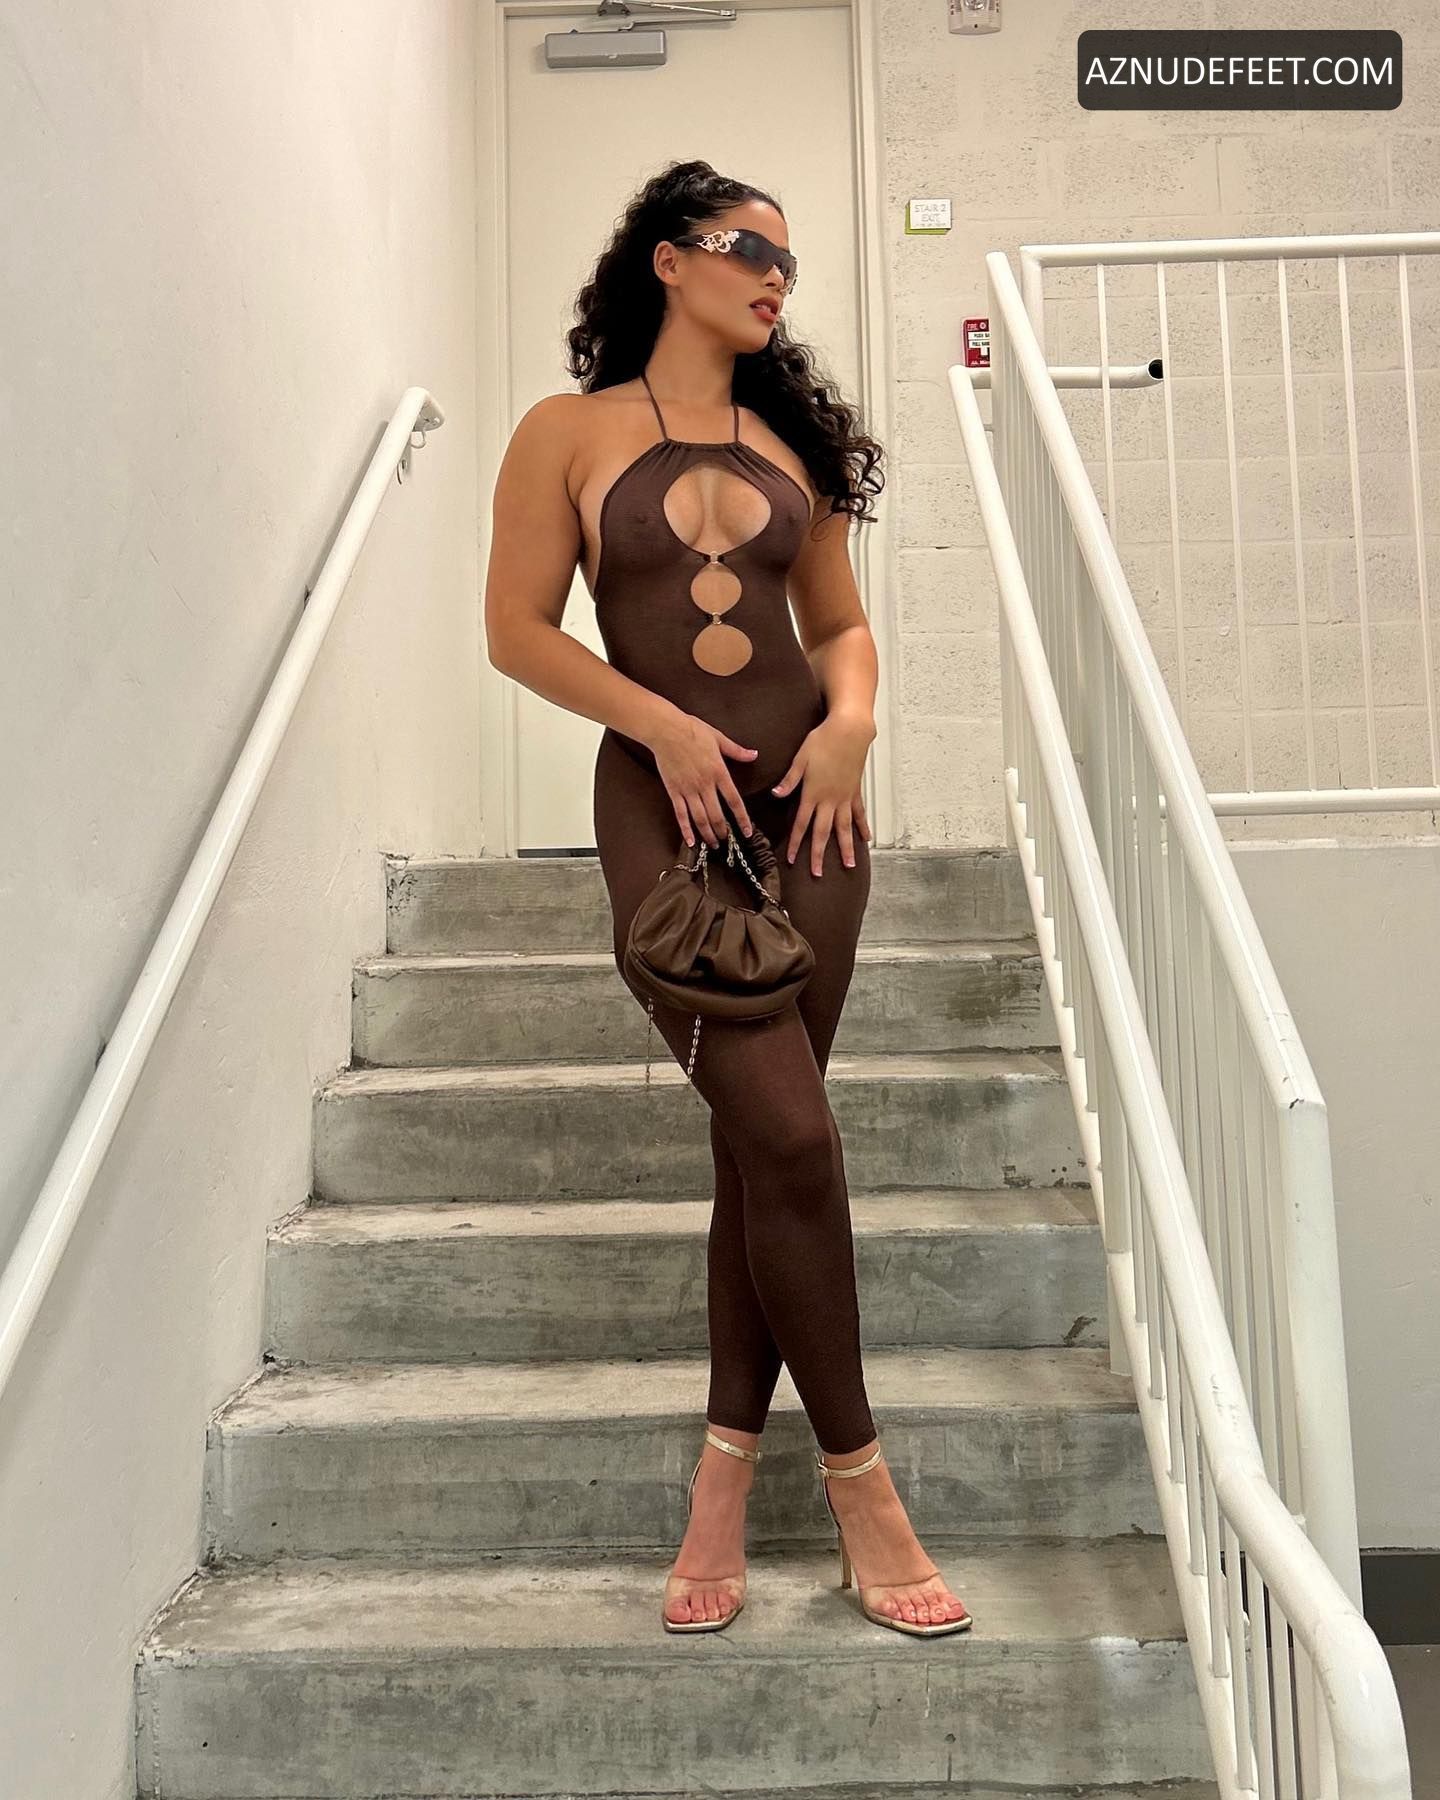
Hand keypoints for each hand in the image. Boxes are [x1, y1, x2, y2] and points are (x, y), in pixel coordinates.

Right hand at [648, 711, 756, 847]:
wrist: (666, 729)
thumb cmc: (692, 730)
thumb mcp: (719, 738)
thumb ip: (736, 751)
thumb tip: (754, 754)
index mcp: (718, 772)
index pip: (734, 801)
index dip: (742, 819)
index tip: (747, 831)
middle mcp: (704, 784)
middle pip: (716, 815)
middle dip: (723, 831)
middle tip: (727, 841)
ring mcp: (688, 789)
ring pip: (700, 818)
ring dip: (708, 834)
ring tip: (713, 845)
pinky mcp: (674, 790)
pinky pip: (680, 814)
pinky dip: (685, 830)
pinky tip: (690, 841)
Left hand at [771, 714, 873, 874]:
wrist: (849, 731)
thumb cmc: (823, 741)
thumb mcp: (800, 759)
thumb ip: (789, 780)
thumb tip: (776, 795)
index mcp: (813, 794)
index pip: (802, 824)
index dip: (796, 843)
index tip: (792, 860)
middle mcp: (830, 800)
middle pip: (823, 832)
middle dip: (819, 854)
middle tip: (818, 874)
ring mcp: (844, 797)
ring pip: (844, 828)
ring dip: (845, 848)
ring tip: (849, 865)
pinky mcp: (855, 791)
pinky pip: (859, 814)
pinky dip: (862, 827)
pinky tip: (866, 840)